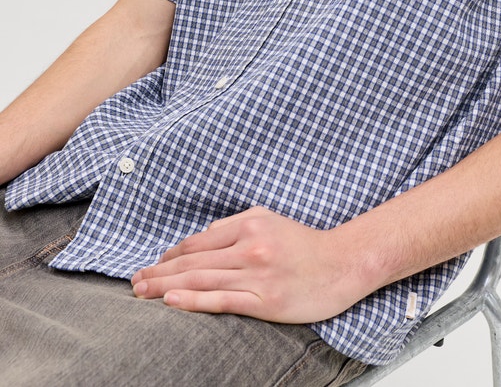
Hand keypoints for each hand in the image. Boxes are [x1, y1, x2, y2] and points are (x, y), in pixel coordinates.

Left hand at [130, 206, 366, 322]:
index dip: (171, 254)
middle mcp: (250, 247)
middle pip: (193, 260)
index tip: (153, 265)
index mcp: (250, 224)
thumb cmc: (305, 244)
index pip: (199, 241)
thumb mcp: (270, 220)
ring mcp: (257, 274)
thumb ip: (236, 225)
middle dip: (159, 272)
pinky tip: (171, 302)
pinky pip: (221, 301)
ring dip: (165, 287)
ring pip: (201, 280)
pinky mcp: (265, 301)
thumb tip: (203, 238)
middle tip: (134, 282)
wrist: (343, 264)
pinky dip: (192, 301)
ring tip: (141, 292)